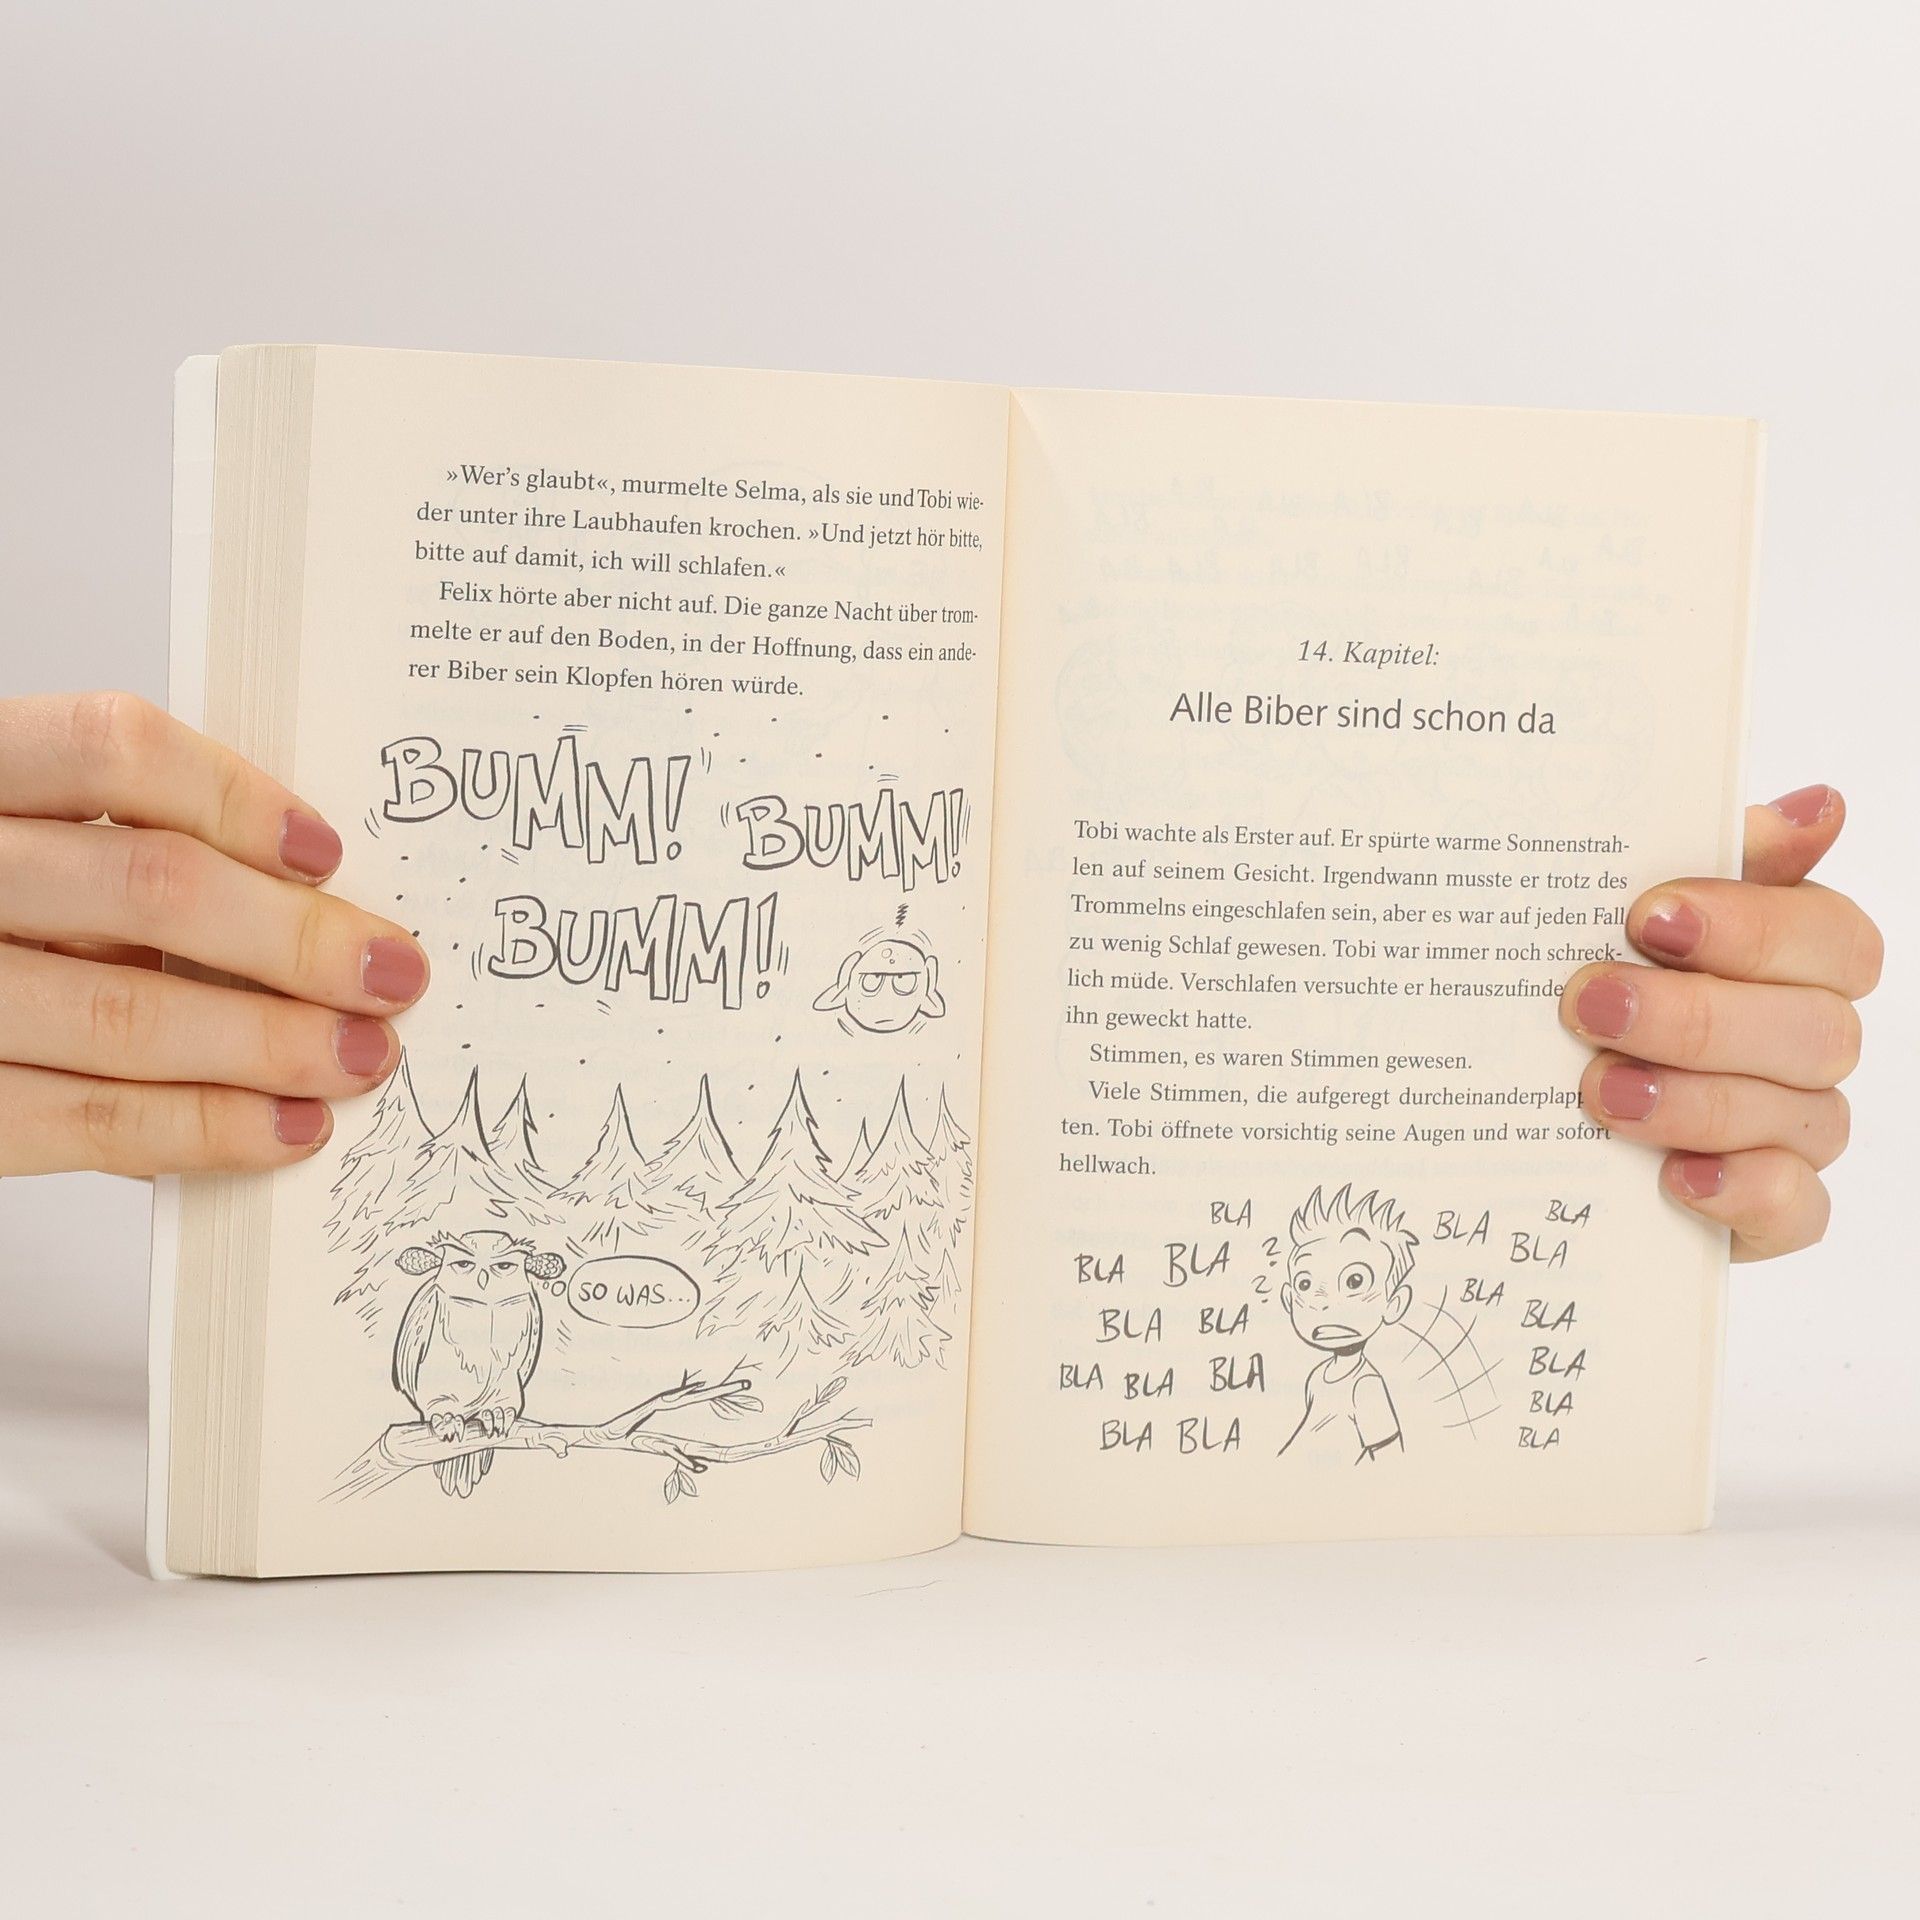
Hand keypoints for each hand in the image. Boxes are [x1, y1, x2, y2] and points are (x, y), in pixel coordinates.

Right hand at [0, 691, 427, 1175]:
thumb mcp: (38, 848)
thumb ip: (132, 853)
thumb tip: (312, 902)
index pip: (109, 749)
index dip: (235, 798)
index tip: (328, 854)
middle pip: (147, 887)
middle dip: (297, 940)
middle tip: (393, 975)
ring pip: (127, 1012)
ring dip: (271, 1043)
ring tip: (361, 1057)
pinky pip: (87, 1122)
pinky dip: (206, 1128)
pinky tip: (289, 1127)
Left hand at [1561, 786, 1880, 1260]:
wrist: (1523, 1111)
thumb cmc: (1594, 987)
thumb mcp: (1617, 917)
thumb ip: (1707, 858)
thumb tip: (1817, 806)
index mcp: (1793, 958)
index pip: (1829, 935)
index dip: (1751, 926)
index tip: (1647, 916)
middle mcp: (1807, 1041)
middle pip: (1813, 1028)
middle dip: (1696, 1016)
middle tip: (1590, 1004)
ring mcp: (1797, 1129)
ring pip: (1802, 1117)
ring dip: (1694, 1101)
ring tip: (1597, 1090)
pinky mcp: (1771, 1210)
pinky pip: (1796, 1210)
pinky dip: (1740, 1191)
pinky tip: (1675, 1178)